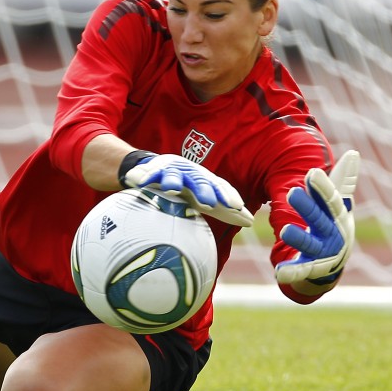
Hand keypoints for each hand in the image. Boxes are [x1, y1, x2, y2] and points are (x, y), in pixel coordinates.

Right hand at [122, 153, 253, 226]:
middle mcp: (190, 173)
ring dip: (172, 181)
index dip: (227, 195)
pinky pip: (148, 174)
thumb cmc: (189, 189)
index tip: (236, 206)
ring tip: (170, 188)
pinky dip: (145, 176)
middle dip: (203, 190)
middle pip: (198, 180)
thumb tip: (251, 221)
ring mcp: (172, 170)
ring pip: (172, 175)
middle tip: (208, 203)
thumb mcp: (206, 198)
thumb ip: (226, 210)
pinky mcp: (153, 171)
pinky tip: (140, 182)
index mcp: (205, 180)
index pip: (219, 186)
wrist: (160, 169)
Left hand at [275, 150, 359, 284]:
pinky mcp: (311, 268)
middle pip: (319, 219)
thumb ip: (343, 180)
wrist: (334, 262)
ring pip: (310, 244)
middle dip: (307, 207)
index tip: (312, 173)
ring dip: (299, 238)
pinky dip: (292, 271)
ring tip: (285, 230)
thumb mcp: (339, 203)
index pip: (331, 199)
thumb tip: (354, 153)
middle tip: (291, 192)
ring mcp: (323, 252)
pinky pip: (301, 270)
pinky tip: (280, 272)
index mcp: (338, 215)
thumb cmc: (333, 224)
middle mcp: (333, 233)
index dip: (323, 187)